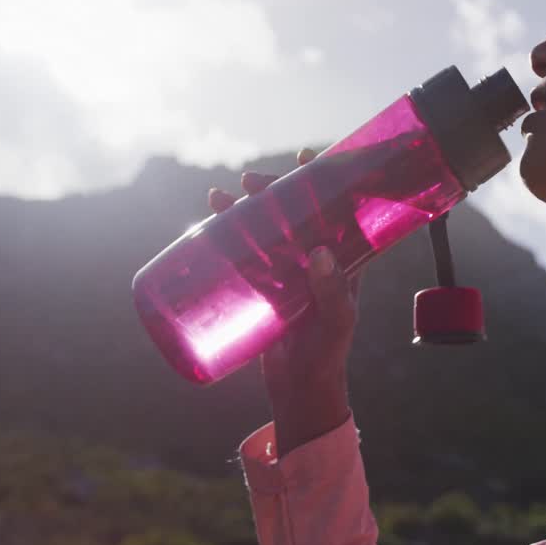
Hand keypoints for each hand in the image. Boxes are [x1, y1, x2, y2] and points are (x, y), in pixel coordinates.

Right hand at [209, 148, 362, 455]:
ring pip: (263, 229)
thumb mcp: (336, 321)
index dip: (324, 181)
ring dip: (242, 207)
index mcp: (340, 258)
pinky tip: (206, 223)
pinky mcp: (259, 287)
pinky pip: (241, 254)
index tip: (309, 156)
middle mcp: (312, 258)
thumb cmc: (327, 354)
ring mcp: (284, 271)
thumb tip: (318, 252)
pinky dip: (223, 235)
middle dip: (272, 190)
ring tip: (219, 195)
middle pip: (292, 212)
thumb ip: (332, 292)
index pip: (334, 209)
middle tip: (251, 182)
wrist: (300, 388)